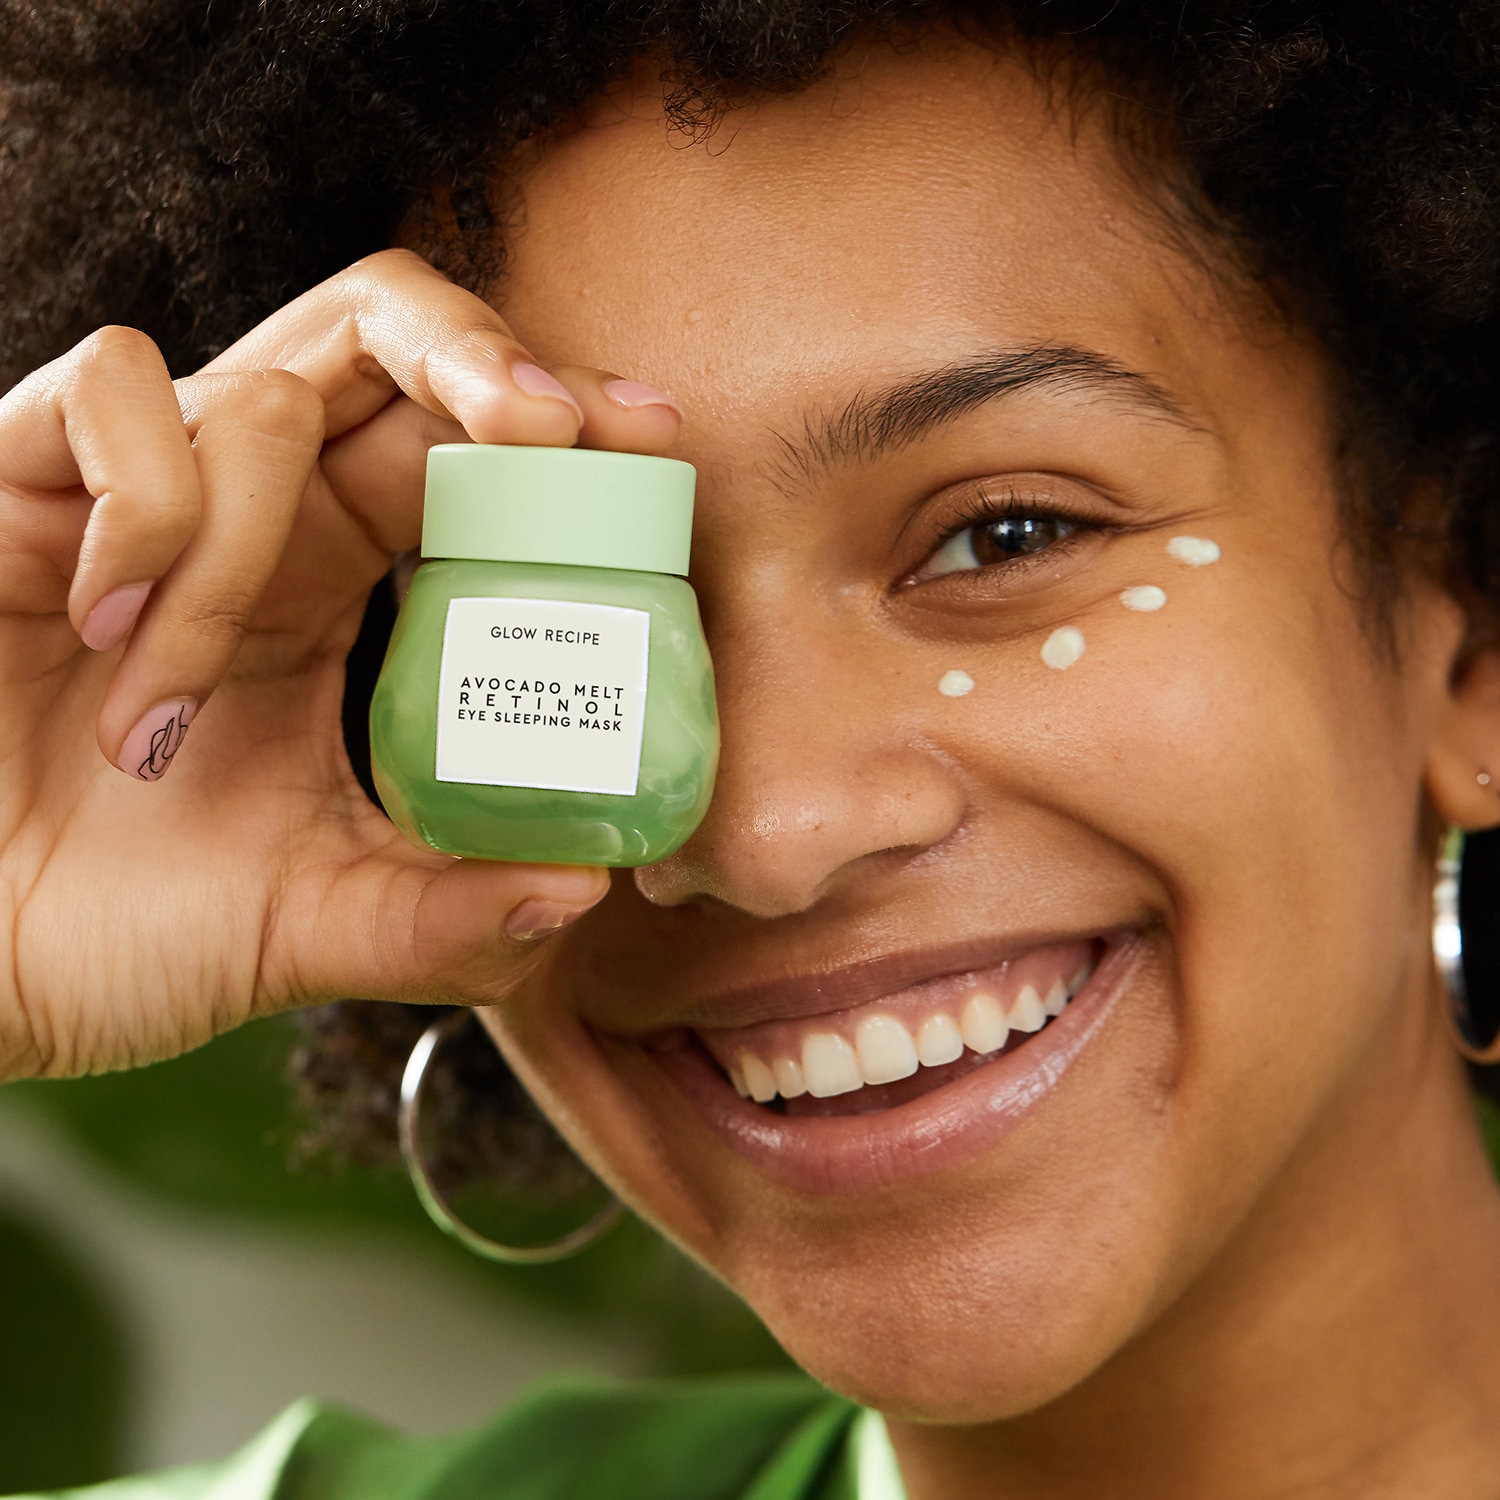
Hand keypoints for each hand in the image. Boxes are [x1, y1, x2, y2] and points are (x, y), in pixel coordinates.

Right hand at [0, 249, 682, 1080]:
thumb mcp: (312, 928)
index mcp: (342, 600)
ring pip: (264, 395)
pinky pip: (114, 398)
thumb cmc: (110, 932)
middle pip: (389, 345)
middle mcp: (262, 523)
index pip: (469, 459)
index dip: (562, 429)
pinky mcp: (23, 475)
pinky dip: (138, 511)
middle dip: (482, 361)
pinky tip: (102, 622)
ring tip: (165, 708)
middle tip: (551, 423)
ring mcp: (145, 491)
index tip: (653, 439)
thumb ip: (450, 918)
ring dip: (239, 553)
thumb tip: (592, 883)